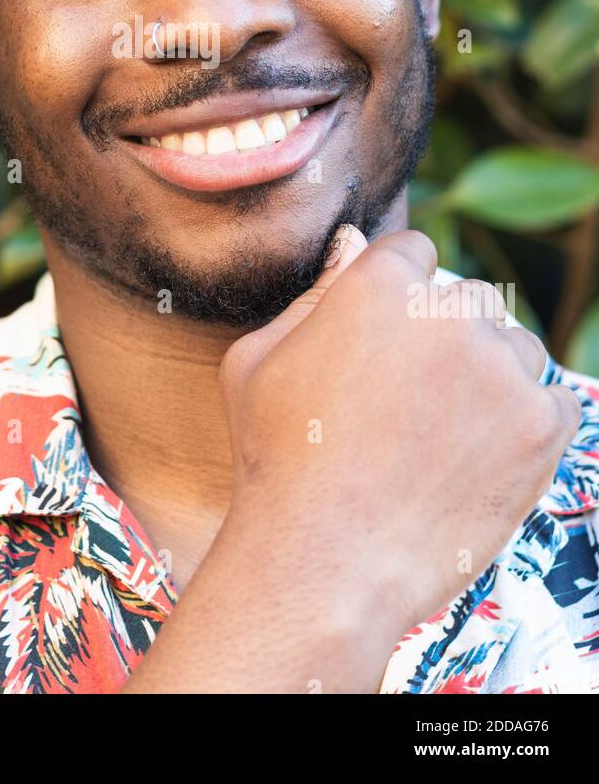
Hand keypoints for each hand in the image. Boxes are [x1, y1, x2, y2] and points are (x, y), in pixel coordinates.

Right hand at [218, 226, 581, 653]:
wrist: (322, 564)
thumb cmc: (275, 461)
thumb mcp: (256, 360)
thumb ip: (312, 295)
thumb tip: (352, 245)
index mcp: (378, 283)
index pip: (415, 252)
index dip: (399, 296)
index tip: (390, 341)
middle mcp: (446, 312)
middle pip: (469, 299)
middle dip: (446, 337)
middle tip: (412, 402)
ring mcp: (499, 367)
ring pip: (516, 347)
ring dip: (490, 378)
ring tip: (443, 438)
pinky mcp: (538, 424)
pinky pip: (554, 402)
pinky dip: (526, 426)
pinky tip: (480, 458)